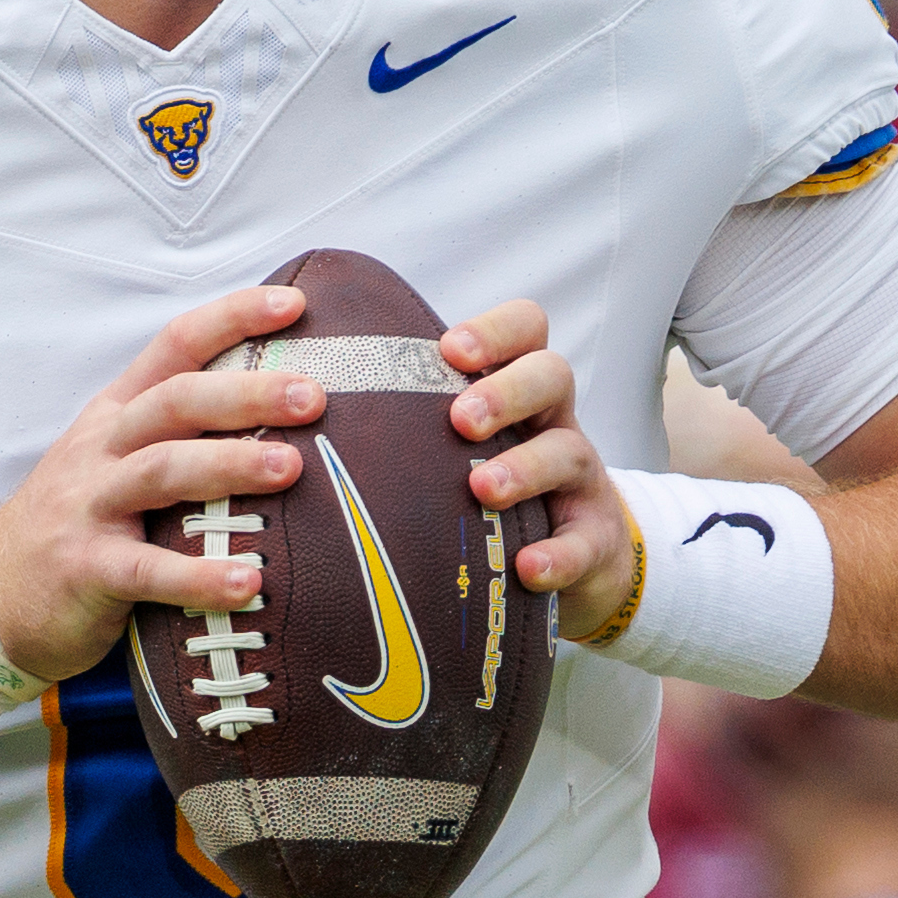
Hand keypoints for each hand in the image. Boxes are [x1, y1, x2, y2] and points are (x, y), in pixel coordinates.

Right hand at [0, 285, 325, 680]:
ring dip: (228, 465)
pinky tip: (250, 583)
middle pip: (175, 402)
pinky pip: (147, 570)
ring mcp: (90, 506)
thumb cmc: (83, 521)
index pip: (175, 345)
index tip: (293, 304)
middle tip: (312, 397)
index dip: (231, 317)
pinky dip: (199, 576)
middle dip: (246, 393)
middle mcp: (103, 449)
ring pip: (161, 470)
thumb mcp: (117, 460)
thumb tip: (285, 414)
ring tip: (291, 469)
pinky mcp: (86, 569)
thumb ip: (182, 435)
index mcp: (118, 414)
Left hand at [441, 301, 629, 640]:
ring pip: (569, 452)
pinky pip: (586, 543)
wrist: (575, 561)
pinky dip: (558, 555)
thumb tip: (301, 410)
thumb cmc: (492, 489)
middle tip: (460, 420)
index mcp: (518, 389)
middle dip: (506, 392)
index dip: (495, 330)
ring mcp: (580, 480)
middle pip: (551, 375)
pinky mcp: (595, 540)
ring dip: (524, 467)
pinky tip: (527, 567)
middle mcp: (554, 422)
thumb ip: (408, 421)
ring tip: (483, 489)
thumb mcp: (459, 447)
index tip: (449, 349)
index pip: (525, 330)